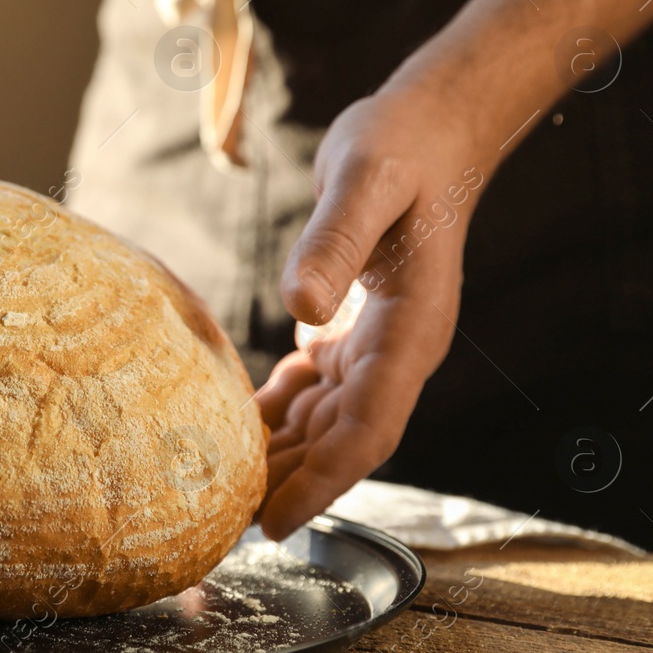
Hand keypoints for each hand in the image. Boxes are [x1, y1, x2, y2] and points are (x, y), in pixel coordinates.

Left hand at [252, 0, 652, 538]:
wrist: (431, 125)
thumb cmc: (401, 147)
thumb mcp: (364, 182)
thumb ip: (334, 243)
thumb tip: (299, 309)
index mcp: (410, 332)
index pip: (367, 431)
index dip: (322, 482)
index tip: (277, 524)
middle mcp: (398, 350)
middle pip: (341, 440)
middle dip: (290, 485)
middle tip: (224, 526)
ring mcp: (378, 341)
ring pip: (325, 419)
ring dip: (280, 454)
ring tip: (221, 491)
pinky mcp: (353, 323)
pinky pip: (314, 386)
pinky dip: (277, 410)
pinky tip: (235, 423)